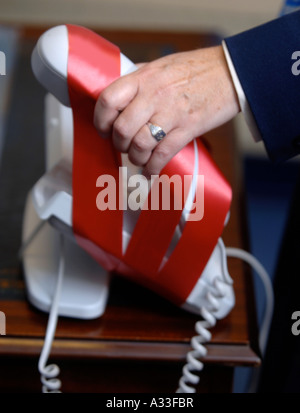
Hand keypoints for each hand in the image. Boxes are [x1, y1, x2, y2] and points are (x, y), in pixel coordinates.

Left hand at [94, 45, 239, 176]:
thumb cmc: (196, 69)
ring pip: (141, 145)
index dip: (101, 120)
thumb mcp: (160, 67)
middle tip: (123, 146)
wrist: (230, 72)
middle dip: (119, 144)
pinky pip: (163, 154)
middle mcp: (154, 94)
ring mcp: (171, 112)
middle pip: (122, 129)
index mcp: (143, 77)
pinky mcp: (188, 128)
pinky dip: (153, 167)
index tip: (104, 129)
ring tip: (139, 158)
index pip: (108, 100)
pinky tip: (151, 170)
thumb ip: (139, 81)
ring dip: (136, 158)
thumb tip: (120, 99)